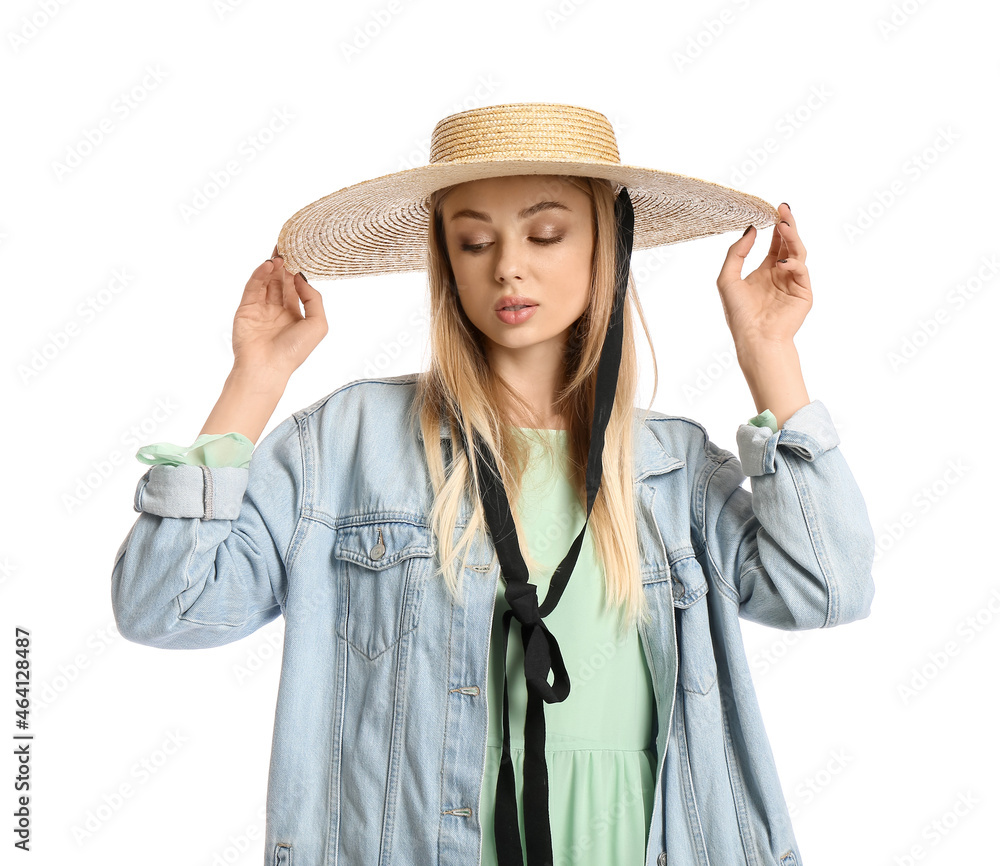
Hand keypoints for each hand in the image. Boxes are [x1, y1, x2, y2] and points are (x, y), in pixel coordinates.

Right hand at [229, 246, 327, 380]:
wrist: (267, 368)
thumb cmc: (294, 351)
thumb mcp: (318, 325)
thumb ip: (314, 299)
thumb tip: (301, 278)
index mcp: (295, 315)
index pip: (295, 287)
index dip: (297, 272)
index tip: (301, 256)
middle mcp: (277, 311)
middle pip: (280, 281)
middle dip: (284, 264)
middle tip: (287, 246)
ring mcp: (260, 309)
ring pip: (266, 281)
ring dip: (273, 267)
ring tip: (279, 254)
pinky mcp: (245, 309)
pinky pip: (253, 287)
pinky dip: (259, 274)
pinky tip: (268, 264)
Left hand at [715, 203, 811, 351]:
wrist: (753, 338)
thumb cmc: (739, 314)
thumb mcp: (727, 279)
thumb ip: (736, 253)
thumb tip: (750, 230)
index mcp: (766, 272)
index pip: (776, 244)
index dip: (775, 227)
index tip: (772, 210)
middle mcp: (781, 275)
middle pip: (789, 243)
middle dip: (787, 225)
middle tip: (783, 208)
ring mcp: (794, 282)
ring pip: (798, 252)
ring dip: (792, 237)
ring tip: (783, 224)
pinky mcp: (804, 292)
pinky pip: (801, 271)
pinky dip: (793, 263)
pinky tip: (781, 263)